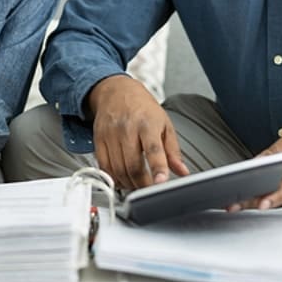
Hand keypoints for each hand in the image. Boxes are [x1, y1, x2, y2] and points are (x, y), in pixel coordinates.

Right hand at [87, 74, 188, 189]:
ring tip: (138, 186)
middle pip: (133, 165)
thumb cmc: (142, 108)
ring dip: (129, 184)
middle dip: (142, 184)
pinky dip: (113, 178)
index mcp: (148, 124)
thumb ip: (173, 151)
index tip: (161, 183)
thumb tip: (182, 171)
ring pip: (118, 169)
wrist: (116, 91)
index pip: (153, 149)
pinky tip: (122, 179)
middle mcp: (127, 129)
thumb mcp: (164, 124)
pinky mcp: (98, 140)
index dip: (157, 168)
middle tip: (150, 191)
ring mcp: (111, 135)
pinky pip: (104, 166)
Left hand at [232, 111, 281, 210]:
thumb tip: (257, 163)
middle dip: (257, 199)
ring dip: (259, 198)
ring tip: (235, 200)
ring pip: (281, 197)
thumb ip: (277, 149)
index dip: (275, 195)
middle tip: (232, 203)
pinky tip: (249, 193)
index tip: (261, 202)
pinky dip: (268, 193)